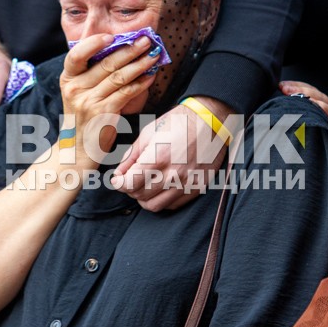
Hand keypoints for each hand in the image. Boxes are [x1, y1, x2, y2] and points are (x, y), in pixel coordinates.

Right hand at [60, 33, 162, 158]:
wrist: (79, 148)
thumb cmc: (84, 116)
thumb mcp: (79, 92)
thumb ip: (92, 73)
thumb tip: (119, 49)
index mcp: (68, 78)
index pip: (77, 54)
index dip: (94, 43)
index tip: (113, 36)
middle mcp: (75, 88)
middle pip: (105, 63)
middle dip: (129, 49)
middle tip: (146, 40)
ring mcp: (88, 101)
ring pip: (118, 76)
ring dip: (139, 64)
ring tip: (153, 56)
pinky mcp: (103, 112)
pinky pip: (126, 92)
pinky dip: (141, 83)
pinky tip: (151, 76)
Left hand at [110, 99, 231, 211]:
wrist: (210, 121)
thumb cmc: (178, 122)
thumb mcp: (149, 133)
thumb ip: (131, 156)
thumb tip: (119, 174)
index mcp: (158, 157)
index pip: (129, 184)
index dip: (119, 183)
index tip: (117, 179)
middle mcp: (173, 174)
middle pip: (140, 195)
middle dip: (129, 188)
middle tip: (130, 178)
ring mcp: (186, 183)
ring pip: (154, 205)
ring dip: (144, 197)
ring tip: (144, 185)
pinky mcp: (197, 188)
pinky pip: (172, 205)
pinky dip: (161, 199)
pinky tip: (160, 187)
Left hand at [279, 80, 327, 162]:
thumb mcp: (319, 119)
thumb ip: (304, 112)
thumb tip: (280, 108)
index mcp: (325, 107)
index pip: (311, 92)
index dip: (297, 86)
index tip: (281, 85)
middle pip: (320, 98)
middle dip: (303, 92)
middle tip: (287, 90)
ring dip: (320, 106)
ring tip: (308, 101)